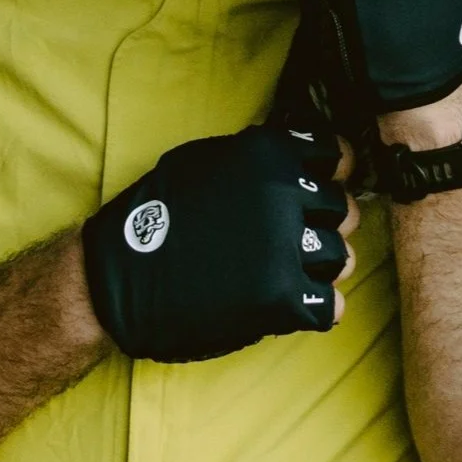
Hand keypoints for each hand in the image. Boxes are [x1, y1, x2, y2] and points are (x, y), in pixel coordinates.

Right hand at [81, 125, 356, 362]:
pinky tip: (284, 303)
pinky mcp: (284, 298)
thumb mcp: (204, 161)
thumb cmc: (157, 214)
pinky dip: (313, 308)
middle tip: (290, 239)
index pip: (335, 154)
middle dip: (322, 224)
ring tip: (282, 272)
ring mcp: (286, 246)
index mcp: (266, 153)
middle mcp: (283, 193)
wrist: (118, 276)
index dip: (330, 174)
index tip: (319, 186)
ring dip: (317, 268)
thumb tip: (303, 155)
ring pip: (340, 257)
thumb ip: (256, 158)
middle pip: (342, 209)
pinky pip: (331, 305)